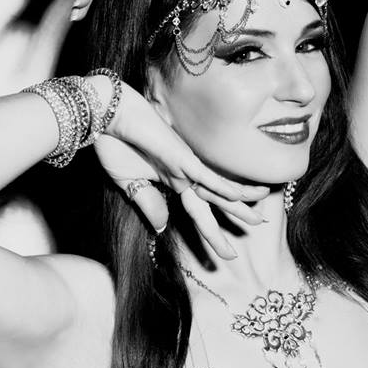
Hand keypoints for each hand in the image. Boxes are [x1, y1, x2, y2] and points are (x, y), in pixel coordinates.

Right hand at [90, 77, 268, 260]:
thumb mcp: (129, 184)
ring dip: (239, 205)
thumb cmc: (115, 144)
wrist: (107, 116)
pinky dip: (221, 186)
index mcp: (172, 180)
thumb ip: (148, 203)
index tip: (224, 250)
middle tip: (259, 227)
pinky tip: (239, 196)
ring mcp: (184, 165)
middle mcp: (184, 174)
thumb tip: (162, 227)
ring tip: (260, 218)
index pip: (198, 211)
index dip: (211, 231)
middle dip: (237, 216)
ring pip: (218, 190)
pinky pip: (205, 175)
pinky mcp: (180, 157)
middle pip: (215, 202)